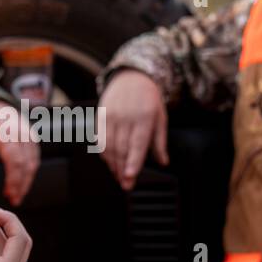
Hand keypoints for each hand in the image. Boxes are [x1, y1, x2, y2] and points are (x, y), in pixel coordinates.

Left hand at [0, 100, 39, 204]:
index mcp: (7, 133)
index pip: (15, 161)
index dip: (14, 181)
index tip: (9, 195)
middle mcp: (22, 134)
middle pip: (27, 165)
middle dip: (21, 185)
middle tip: (14, 200)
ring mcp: (30, 136)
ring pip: (33, 164)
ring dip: (26, 182)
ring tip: (16, 196)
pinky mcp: (33, 140)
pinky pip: (34, 160)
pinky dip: (29, 174)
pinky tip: (21, 184)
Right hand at [98, 69, 167, 190]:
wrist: (131, 77)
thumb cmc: (148, 98)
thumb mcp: (160, 118)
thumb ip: (160, 142)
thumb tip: (163, 162)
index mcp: (144, 117)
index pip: (137, 144)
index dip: (133, 162)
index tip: (130, 175)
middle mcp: (126, 116)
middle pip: (122, 148)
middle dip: (122, 169)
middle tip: (126, 184)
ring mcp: (111, 116)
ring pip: (109, 146)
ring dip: (112, 164)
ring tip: (118, 176)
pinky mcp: (101, 116)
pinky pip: (99, 138)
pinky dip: (103, 153)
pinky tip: (108, 161)